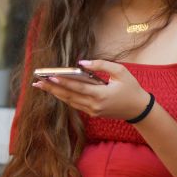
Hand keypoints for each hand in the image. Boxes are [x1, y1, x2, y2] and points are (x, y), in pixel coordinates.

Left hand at [32, 59, 149, 120]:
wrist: (138, 109)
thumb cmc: (131, 88)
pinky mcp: (92, 113)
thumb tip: (82, 63)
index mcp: (101, 95)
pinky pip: (75, 104)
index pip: (78, 88)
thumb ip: (101, 65)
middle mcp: (94, 105)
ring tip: (41, 86)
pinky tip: (55, 91)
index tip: (49, 77)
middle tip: (37, 82)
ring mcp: (92, 111)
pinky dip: (64, 97)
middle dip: (52, 88)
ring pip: (69, 102)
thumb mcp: (120, 72)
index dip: (63, 82)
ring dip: (55, 93)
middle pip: (69, 96)